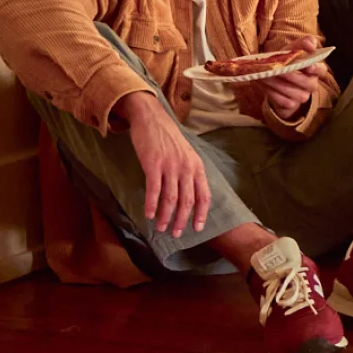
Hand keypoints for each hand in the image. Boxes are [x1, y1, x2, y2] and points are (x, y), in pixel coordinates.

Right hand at [116, 91, 210, 236]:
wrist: (151, 118)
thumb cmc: (168, 138)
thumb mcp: (186, 154)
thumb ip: (190, 172)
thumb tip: (190, 196)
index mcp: (197, 166)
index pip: (204, 195)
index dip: (201, 214)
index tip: (198, 228)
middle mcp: (186, 167)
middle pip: (187, 201)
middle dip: (182, 220)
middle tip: (177, 234)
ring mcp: (170, 166)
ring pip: (171, 198)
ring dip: (166, 216)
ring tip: (161, 228)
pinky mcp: (153, 164)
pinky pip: (154, 189)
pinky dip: (151, 204)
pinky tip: (149, 215)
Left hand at [237, 35, 325, 120]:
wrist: (276, 78)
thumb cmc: (288, 61)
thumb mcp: (294, 50)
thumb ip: (303, 43)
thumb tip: (310, 44)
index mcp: (316, 70)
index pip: (321, 70)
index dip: (316, 69)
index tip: (308, 66)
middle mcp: (312, 85)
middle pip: (306, 82)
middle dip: (292, 76)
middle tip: (278, 70)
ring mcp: (303, 96)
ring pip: (293, 92)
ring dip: (278, 83)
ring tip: (265, 75)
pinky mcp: (291, 104)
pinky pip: (282, 100)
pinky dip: (271, 91)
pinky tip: (263, 83)